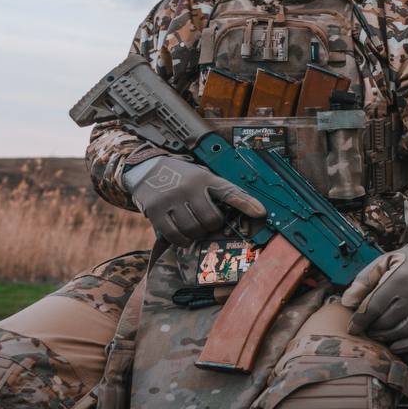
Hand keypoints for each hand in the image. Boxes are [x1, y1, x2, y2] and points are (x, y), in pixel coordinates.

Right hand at [124, 156, 265, 246]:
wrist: (146, 169)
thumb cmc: (180, 177)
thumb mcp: (200, 176)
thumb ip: (216, 192)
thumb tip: (241, 213)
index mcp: (204, 178)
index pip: (229, 191)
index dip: (246, 203)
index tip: (261, 213)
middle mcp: (189, 187)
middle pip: (212, 219)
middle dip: (212, 225)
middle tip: (206, 222)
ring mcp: (171, 199)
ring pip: (194, 230)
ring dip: (196, 233)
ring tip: (193, 225)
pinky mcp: (156, 211)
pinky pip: (175, 235)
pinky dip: (181, 239)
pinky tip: (182, 233)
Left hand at [341, 241, 407, 353]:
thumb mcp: (383, 262)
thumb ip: (363, 281)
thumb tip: (348, 302)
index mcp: (399, 278)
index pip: (373, 307)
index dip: (360, 321)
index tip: (353, 327)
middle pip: (386, 322)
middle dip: (372, 329)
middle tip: (367, 329)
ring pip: (401, 331)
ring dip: (386, 337)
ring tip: (378, 334)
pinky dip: (405, 345)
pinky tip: (394, 345)